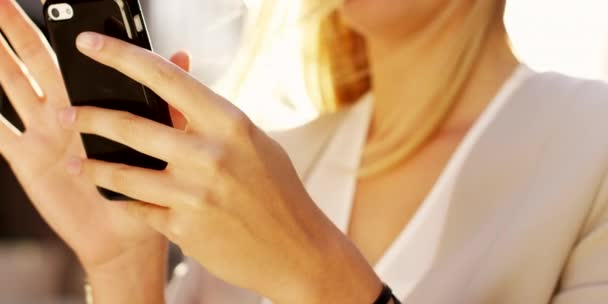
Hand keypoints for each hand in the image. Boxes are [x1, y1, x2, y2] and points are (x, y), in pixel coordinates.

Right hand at [0, 0, 188, 276]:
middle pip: (38, 61)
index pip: (74, 58)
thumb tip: (183, 54)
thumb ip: (163, 94)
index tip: (54, 5)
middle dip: (19, 31)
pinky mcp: (28, 158)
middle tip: (3, 1)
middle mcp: (66, 112)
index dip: (61, 32)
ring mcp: (44, 133)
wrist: (129, 232)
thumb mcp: (159, 136)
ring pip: (14, 85)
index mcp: (95, 102)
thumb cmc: (148, 185)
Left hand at [60, 31, 382, 303]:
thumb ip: (209, 122)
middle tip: (68, 114)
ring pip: (122, 173)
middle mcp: (208, 154)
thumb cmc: (279, 192)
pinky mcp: (182, 228)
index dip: (121, 56)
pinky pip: (137, 209)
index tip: (91, 45)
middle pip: (129, 126)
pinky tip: (117, 197)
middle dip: (89, 117)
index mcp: (229, 124)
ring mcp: (193, 194)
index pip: (165, 78)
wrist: (296, 249)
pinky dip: (124, 201)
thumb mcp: (251, 144)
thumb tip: (170, 100)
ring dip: (92, 166)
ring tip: (76, 162)